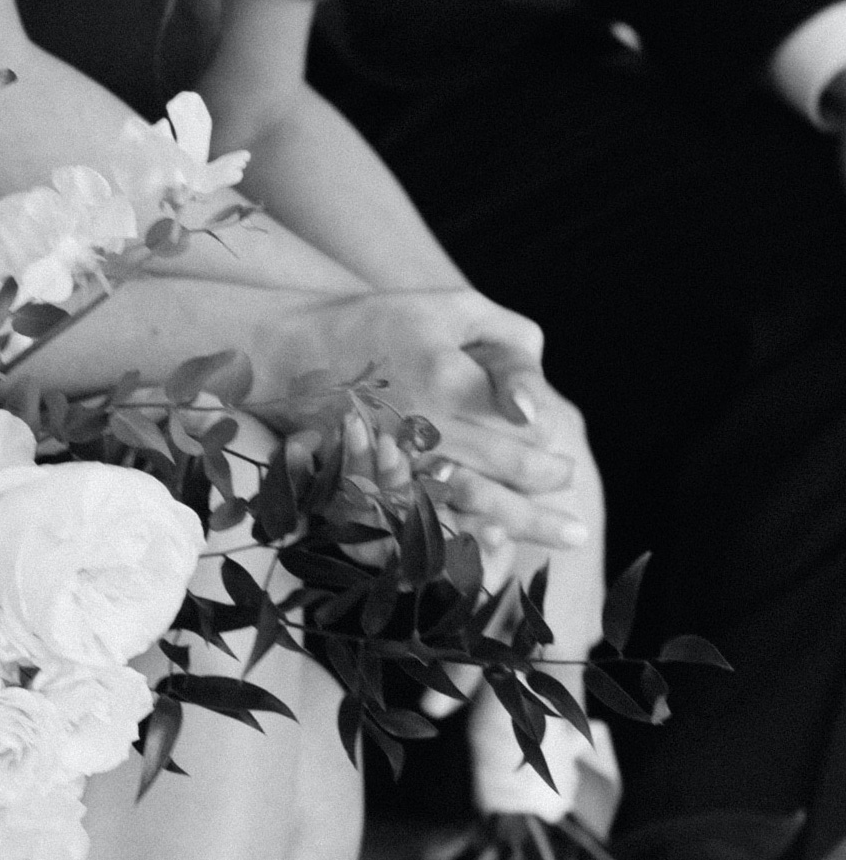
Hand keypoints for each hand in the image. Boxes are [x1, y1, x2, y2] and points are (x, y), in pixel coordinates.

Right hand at [277, 287, 589, 552]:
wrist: (287, 357)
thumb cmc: (375, 324)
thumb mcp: (449, 307)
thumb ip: (508, 340)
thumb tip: (539, 398)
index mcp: (450, 378)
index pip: (524, 419)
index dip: (548, 439)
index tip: (562, 457)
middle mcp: (427, 426)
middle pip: (508, 468)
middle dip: (547, 488)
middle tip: (571, 504)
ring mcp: (399, 461)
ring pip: (479, 502)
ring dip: (526, 524)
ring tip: (567, 537)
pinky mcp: (374, 485)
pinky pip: (430, 523)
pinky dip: (468, 541)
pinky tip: (496, 551)